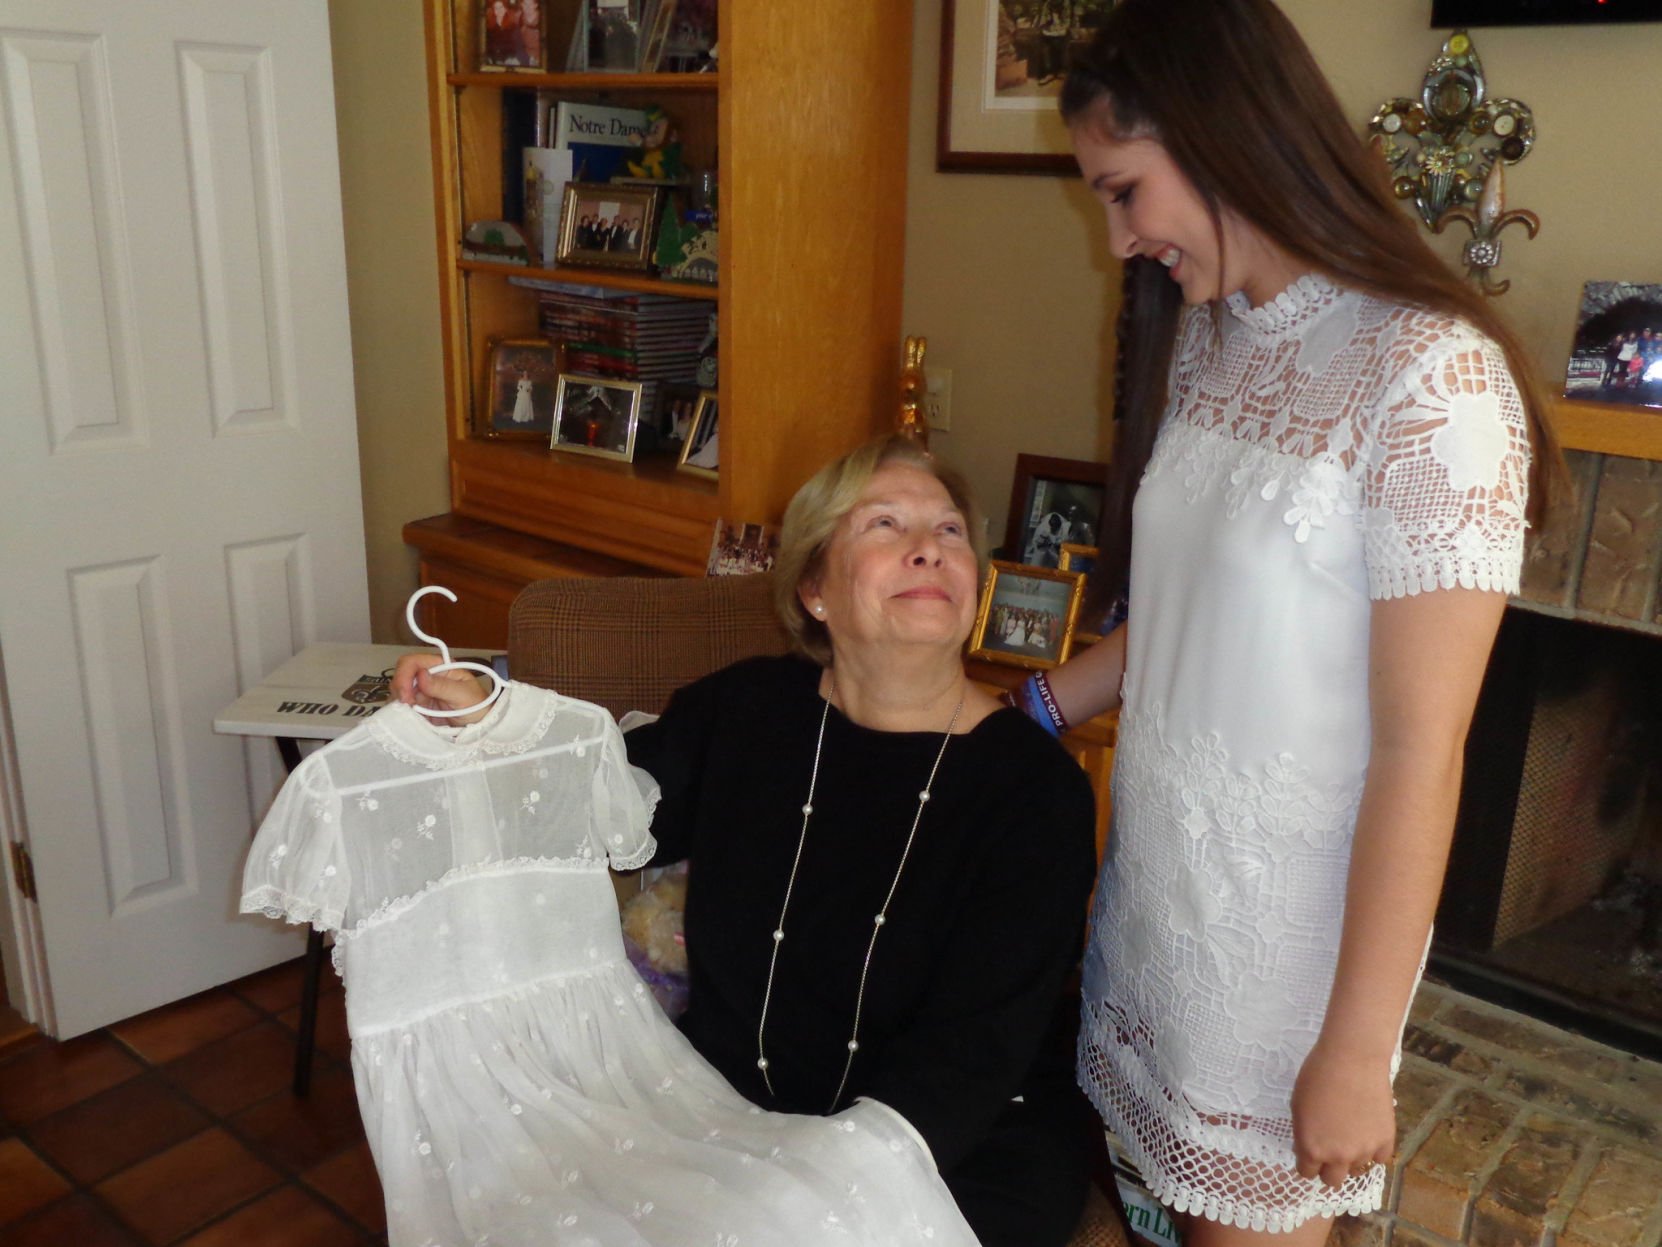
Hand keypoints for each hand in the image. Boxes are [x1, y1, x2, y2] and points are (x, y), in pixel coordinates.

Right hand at [391, 653, 491, 722]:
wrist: (482, 727)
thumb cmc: (478, 706)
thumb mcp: (463, 695)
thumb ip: (442, 686)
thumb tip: (421, 674)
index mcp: (440, 667)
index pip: (412, 662)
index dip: (404, 675)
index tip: (406, 696)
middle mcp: (428, 677)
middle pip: (401, 676)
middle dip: (400, 690)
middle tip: (408, 707)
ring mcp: (422, 692)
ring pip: (398, 692)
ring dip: (400, 703)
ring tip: (412, 714)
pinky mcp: (419, 708)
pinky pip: (402, 707)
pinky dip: (401, 712)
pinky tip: (410, 718)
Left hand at [1289, 1038, 1395, 1189]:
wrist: (1352, 1058)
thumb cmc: (1316, 1075)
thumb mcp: (1297, 1106)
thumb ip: (1303, 1134)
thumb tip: (1309, 1148)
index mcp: (1311, 1148)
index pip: (1307, 1173)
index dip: (1307, 1162)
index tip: (1310, 1151)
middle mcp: (1338, 1156)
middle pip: (1332, 1181)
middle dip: (1328, 1168)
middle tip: (1330, 1148)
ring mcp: (1364, 1151)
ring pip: (1357, 1168)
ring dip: (1352, 1156)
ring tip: (1351, 1131)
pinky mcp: (1386, 1141)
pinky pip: (1379, 1158)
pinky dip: (1374, 1149)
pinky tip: (1368, 1132)